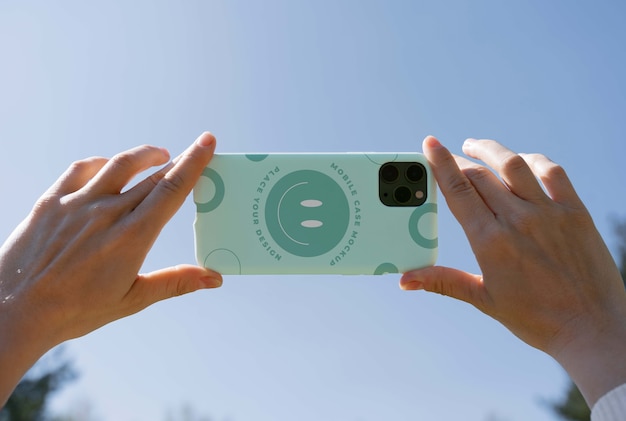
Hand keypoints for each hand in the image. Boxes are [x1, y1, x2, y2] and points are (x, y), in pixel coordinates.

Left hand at [0, 132, 221, 404]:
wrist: (14, 310)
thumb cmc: (76, 310)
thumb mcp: (132, 300)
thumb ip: (175, 282)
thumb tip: (215, 279)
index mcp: (132, 236)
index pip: (171, 189)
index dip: (194, 163)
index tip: (207, 142)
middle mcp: (107, 212)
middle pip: (153, 175)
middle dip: (178, 159)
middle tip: (194, 151)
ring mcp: (77, 203)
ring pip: (119, 164)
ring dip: (144, 155)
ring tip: (158, 154)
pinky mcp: (51, 201)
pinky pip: (80, 169)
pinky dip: (101, 163)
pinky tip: (108, 167)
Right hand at [401, 136, 625, 406]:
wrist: (592, 328)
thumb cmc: (537, 319)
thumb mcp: (484, 299)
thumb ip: (443, 281)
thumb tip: (405, 280)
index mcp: (491, 242)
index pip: (458, 190)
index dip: (440, 163)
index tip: (429, 143)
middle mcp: (518, 220)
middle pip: (480, 174)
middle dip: (459, 160)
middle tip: (449, 154)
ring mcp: (549, 212)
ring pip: (513, 164)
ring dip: (491, 150)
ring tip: (476, 145)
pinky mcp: (575, 211)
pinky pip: (552, 172)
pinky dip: (532, 160)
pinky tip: (521, 160)